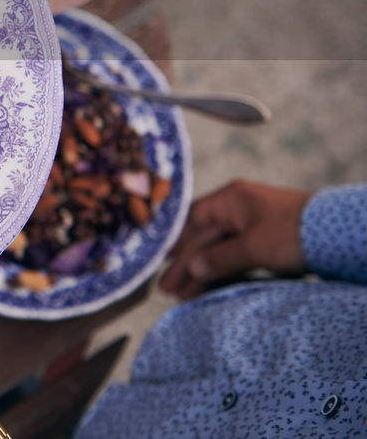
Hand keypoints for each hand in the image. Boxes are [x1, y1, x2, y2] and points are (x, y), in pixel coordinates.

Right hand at [159, 179, 311, 299]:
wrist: (338, 235)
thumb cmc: (293, 233)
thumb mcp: (252, 247)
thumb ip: (218, 259)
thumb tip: (191, 269)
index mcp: (231, 199)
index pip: (192, 222)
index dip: (175, 245)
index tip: (159, 266)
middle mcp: (238, 209)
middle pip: (204, 238)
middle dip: (185, 265)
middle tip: (167, 290)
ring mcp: (253, 224)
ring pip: (219, 250)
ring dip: (202, 272)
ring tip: (185, 297)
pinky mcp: (266, 241)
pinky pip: (236, 256)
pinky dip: (222, 272)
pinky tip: (210, 287)